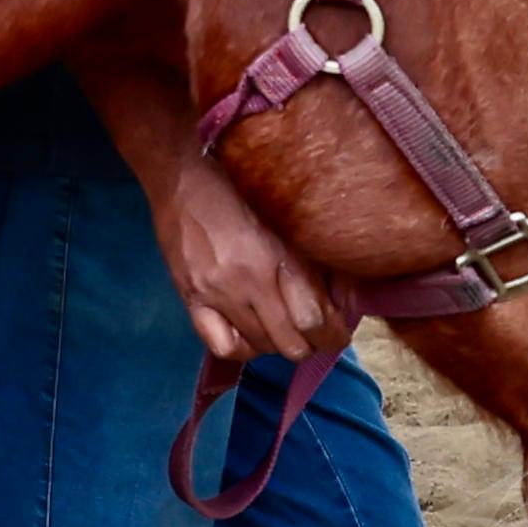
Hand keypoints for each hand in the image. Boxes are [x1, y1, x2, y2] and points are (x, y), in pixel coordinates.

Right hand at [145, 150, 353, 365]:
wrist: (181, 178)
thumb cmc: (239, 190)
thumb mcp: (285, 220)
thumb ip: (314, 261)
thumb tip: (346, 298)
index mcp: (275, 256)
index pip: (314, 320)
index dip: (333, 335)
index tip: (336, 331)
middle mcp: (247, 281)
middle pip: (290, 344)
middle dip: (310, 344)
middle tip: (313, 332)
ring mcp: (215, 293)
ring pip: (260, 347)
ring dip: (277, 342)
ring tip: (280, 326)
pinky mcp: (190, 298)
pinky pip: (222, 346)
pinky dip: (241, 346)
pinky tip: (246, 332)